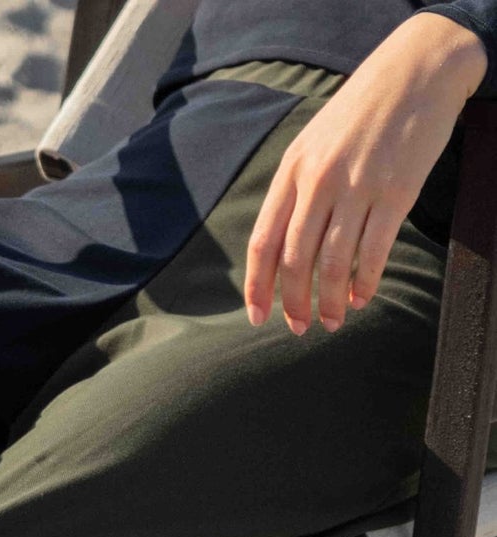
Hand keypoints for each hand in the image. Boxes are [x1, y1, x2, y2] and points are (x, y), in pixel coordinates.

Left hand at [245, 13, 487, 335]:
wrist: (416, 70)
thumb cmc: (360, 113)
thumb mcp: (314, 144)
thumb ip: (296, 191)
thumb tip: (282, 250)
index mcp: (292, 171)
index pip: (263, 242)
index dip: (258, 287)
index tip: (258, 317)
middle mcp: (319, 181)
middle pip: (294, 261)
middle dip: (294, 303)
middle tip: (299, 328)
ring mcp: (358, 187)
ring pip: (332, 263)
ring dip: (329, 301)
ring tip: (333, 320)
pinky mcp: (395, 192)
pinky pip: (373, 252)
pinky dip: (365, 283)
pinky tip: (362, 297)